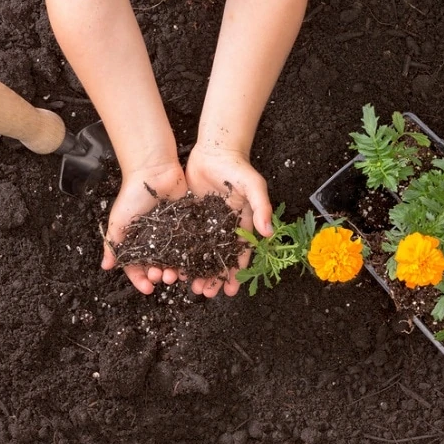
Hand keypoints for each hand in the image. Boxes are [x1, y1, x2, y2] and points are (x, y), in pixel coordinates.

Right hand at [101, 162, 187, 293]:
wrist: (154, 171)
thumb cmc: (132, 194)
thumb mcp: (118, 221)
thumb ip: (113, 244)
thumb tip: (106, 266)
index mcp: (136, 242)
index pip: (137, 267)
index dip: (140, 279)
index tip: (147, 288)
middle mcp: (154, 241)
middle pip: (157, 266)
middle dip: (159, 275)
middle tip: (162, 277)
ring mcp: (171, 234)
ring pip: (174, 259)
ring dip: (175, 270)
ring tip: (176, 274)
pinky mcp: (187, 225)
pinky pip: (190, 244)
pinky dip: (191, 256)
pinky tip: (192, 265)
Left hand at [185, 144, 272, 297]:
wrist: (214, 149)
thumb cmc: (238, 167)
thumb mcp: (254, 186)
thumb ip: (262, 208)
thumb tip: (270, 233)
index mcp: (240, 225)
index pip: (239, 254)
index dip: (235, 273)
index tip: (230, 290)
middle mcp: (223, 228)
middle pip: (217, 259)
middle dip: (212, 277)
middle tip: (205, 293)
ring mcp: (205, 223)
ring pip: (199, 253)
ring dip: (194, 270)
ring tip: (187, 285)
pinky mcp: (189, 216)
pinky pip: (183, 239)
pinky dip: (179, 254)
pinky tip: (173, 267)